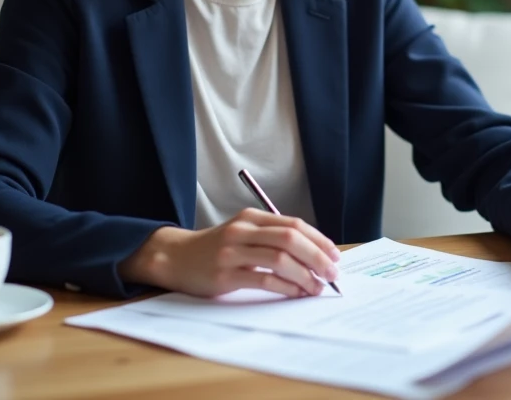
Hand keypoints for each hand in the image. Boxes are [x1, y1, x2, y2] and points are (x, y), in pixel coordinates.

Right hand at [120, 208, 341, 298]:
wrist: (175, 257)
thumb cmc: (216, 248)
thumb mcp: (243, 233)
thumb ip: (271, 238)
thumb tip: (314, 255)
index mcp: (251, 217)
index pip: (293, 225)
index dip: (318, 240)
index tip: (334, 256)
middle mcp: (242, 230)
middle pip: (290, 239)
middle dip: (317, 257)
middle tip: (332, 273)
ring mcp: (232, 252)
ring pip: (279, 259)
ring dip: (305, 275)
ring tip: (317, 287)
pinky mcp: (224, 275)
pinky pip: (263, 279)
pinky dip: (286, 287)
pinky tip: (297, 293)